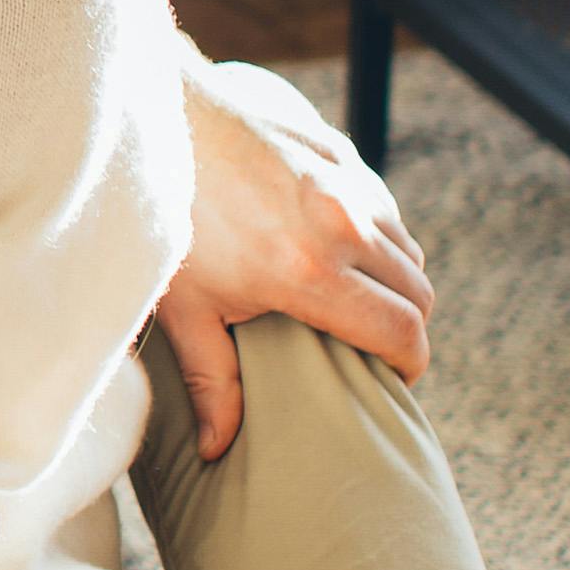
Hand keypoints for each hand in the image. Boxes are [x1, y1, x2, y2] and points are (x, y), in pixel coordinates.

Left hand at [157, 57, 433, 458]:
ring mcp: (346, 181)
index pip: (402, 332)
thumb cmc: (162, 219)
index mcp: (310, 272)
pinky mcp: (339, 149)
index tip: (393, 381)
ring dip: (393, 279)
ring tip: (355, 301)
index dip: (409, 366)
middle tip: (375, 350)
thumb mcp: (183, 308)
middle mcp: (343, 224)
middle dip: (407, 329)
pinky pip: (383, 205)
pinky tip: (335, 248)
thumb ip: (212, 380)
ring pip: (406, 247)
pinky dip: (376, 234)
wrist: (152, 120)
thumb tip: (217, 448)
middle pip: (418, 292)